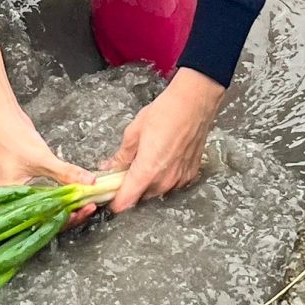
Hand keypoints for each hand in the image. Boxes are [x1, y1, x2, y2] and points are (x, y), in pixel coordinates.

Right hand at [0, 108, 95, 226]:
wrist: (3, 119)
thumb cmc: (12, 139)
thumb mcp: (42, 159)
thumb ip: (66, 172)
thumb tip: (90, 182)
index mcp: (14, 202)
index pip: (44, 219)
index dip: (65, 218)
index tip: (83, 211)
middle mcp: (19, 199)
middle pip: (49, 214)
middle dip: (70, 212)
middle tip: (90, 206)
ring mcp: (25, 190)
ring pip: (51, 204)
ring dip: (69, 203)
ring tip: (87, 201)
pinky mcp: (32, 180)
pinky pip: (50, 191)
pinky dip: (63, 192)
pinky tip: (77, 191)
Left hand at [103, 68, 224, 214]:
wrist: (195, 103)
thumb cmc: (165, 112)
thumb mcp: (134, 131)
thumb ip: (122, 155)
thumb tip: (109, 167)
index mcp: (147, 171)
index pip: (126, 201)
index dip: (115, 202)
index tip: (109, 195)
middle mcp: (164, 181)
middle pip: (141, 197)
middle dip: (130, 188)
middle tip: (125, 170)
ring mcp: (179, 179)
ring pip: (156, 191)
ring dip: (148, 182)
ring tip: (146, 160)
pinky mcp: (190, 174)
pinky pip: (172, 184)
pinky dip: (164, 176)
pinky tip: (163, 159)